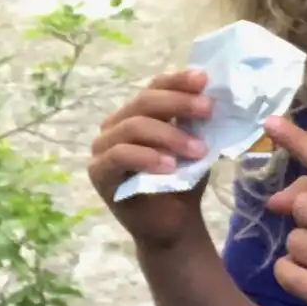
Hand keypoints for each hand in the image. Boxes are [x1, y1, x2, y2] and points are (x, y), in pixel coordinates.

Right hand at [90, 68, 212, 251]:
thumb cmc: (182, 182)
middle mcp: (115, 125)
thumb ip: (193, 120)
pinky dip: (147, 157)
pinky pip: (120, 155)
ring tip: (197, 150)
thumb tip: (207, 93)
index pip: (154, 87)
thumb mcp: (192, 144)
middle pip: (143, 102)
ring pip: (133, 126)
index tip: (204, 80)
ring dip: (169, 135)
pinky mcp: (99, 173)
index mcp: (135, 113)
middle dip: (178, 103)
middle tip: (208, 110)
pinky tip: (170, 166)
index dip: (178, 80)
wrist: (174, 225)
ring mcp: (102, 148)